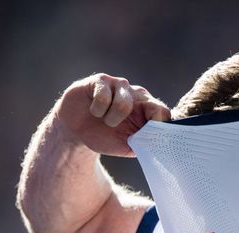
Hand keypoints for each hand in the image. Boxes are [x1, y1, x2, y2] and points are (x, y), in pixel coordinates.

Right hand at [55, 73, 170, 156]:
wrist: (76, 131)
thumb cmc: (105, 136)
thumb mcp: (126, 145)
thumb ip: (144, 144)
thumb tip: (159, 146)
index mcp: (146, 109)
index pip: (162, 112)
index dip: (160, 125)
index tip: (150, 137)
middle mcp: (136, 94)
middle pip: (150, 106)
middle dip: (136, 124)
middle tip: (120, 129)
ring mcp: (119, 85)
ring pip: (124, 104)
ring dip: (112, 120)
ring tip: (105, 121)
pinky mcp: (101, 80)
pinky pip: (103, 97)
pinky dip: (97, 111)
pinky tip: (94, 111)